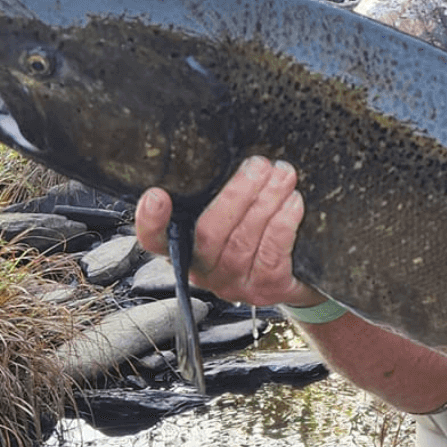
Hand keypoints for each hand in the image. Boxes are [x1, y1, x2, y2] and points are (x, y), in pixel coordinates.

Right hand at [134, 155, 318, 306]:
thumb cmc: (258, 233)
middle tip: (259, 165)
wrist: (295, 274)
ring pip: (243, 241)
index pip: (156, 240)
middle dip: (236, 193)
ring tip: (283, 176)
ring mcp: (234, 283)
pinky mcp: (266, 289)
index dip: (150, 221)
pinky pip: (271, 255)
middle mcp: (204, 270)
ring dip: (266, 202)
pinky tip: (293, 203)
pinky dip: (283, 225)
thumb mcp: (233, 213)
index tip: (156, 195)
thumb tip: (234, 157)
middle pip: (209, 232)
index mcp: (185, 247)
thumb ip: (222, 193)